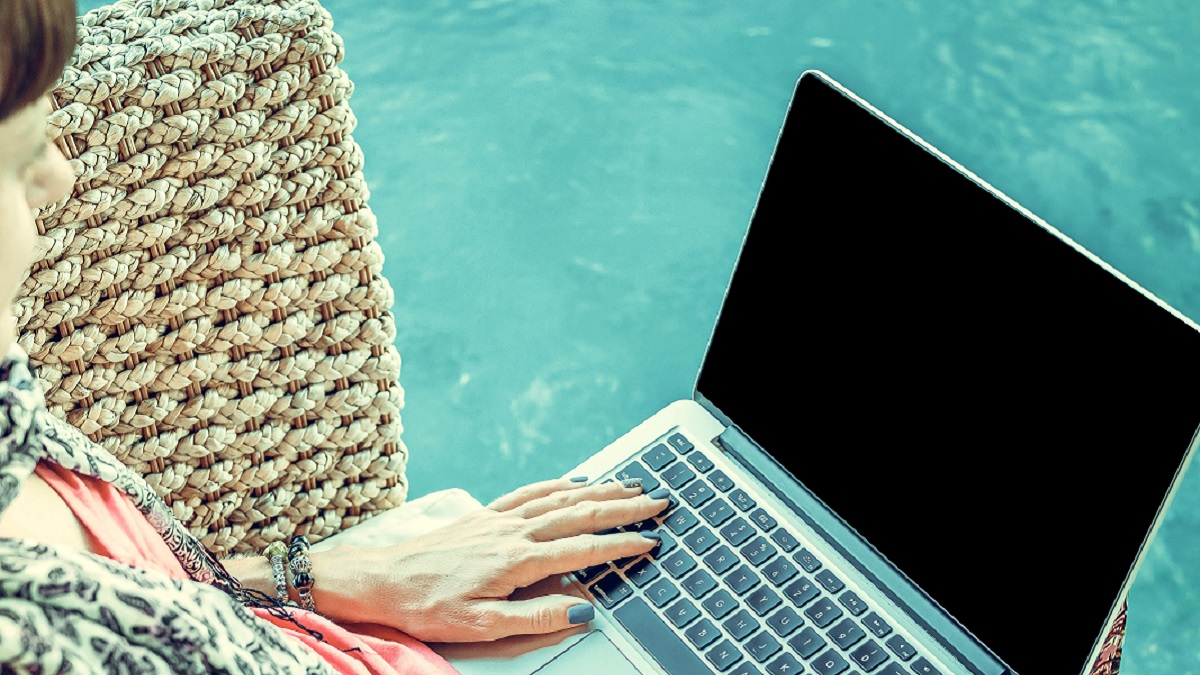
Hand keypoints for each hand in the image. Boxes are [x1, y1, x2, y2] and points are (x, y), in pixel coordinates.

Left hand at [309, 477, 668, 641]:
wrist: (380, 579)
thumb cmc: (427, 606)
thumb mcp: (480, 626)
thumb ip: (535, 620)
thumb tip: (582, 612)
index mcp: (517, 560)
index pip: (582, 548)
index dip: (621, 544)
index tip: (653, 540)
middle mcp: (513, 531)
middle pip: (581, 511)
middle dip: (624, 506)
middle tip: (660, 501)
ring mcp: (499, 518)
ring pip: (561, 496)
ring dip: (601, 489)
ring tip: (633, 485)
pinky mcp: (486, 513)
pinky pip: (532, 491)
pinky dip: (561, 483)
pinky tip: (577, 481)